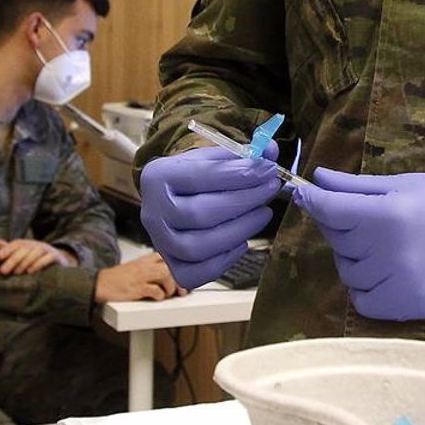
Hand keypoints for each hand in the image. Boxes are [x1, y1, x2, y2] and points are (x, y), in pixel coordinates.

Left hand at [0, 238, 68, 274]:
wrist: (60, 262)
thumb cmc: (36, 259)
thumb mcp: (23, 254)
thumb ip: (10, 249)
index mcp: (28, 243)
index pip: (16, 243)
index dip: (7, 249)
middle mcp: (37, 244)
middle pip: (24, 249)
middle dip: (13, 259)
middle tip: (3, 271)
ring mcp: (47, 249)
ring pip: (36, 252)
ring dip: (25, 262)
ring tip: (17, 272)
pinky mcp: (56, 257)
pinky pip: (48, 258)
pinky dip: (39, 264)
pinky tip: (31, 271)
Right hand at [94, 253, 185, 301]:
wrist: (100, 284)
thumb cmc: (117, 278)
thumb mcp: (135, 268)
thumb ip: (151, 269)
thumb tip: (169, 278)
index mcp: (144, 259)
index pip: (166, 257)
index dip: (177, 267)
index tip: (183, 276)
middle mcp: (144, 266)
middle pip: (169, 266)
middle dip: (178, 279)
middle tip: (180, 289)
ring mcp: (141, 276)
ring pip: (165, 274)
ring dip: (170, 286)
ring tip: (168, 294)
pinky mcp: (136, 288)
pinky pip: (155, 290)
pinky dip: (159, 295)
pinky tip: (157, 297)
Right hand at [140, 143, 280, 288]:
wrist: (172, 199)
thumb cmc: (197, 178)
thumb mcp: (214, 158)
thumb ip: (243, 155)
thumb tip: (270, 151)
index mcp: (158, 176)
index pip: (201, 176)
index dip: (239, 174)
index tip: (268, 169)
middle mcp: (153, 211)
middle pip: (200, 214)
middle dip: (244, 201)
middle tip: (271, 188)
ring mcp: (160, 242)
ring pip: (198, 247)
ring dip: (240, 230)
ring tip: (263, 213)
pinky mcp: (171, 265)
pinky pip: (195, 274)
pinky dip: (224, 261)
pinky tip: (242, 242)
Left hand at [290, 169, 424, 321]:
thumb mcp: (408, 184)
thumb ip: (358, 187)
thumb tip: (318, 179)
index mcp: (390, 214)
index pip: (330, 210)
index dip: (312, 200)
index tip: (302, 192)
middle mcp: (391, 252)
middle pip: (338, 242)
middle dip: (343, 228)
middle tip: (369, 217)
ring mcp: (402, 284)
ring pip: (349, 274)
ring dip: (356, 259)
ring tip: (386, 244)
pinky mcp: (413, 308)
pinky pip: (366, 303)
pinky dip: (368, 289)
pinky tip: (389, 271)